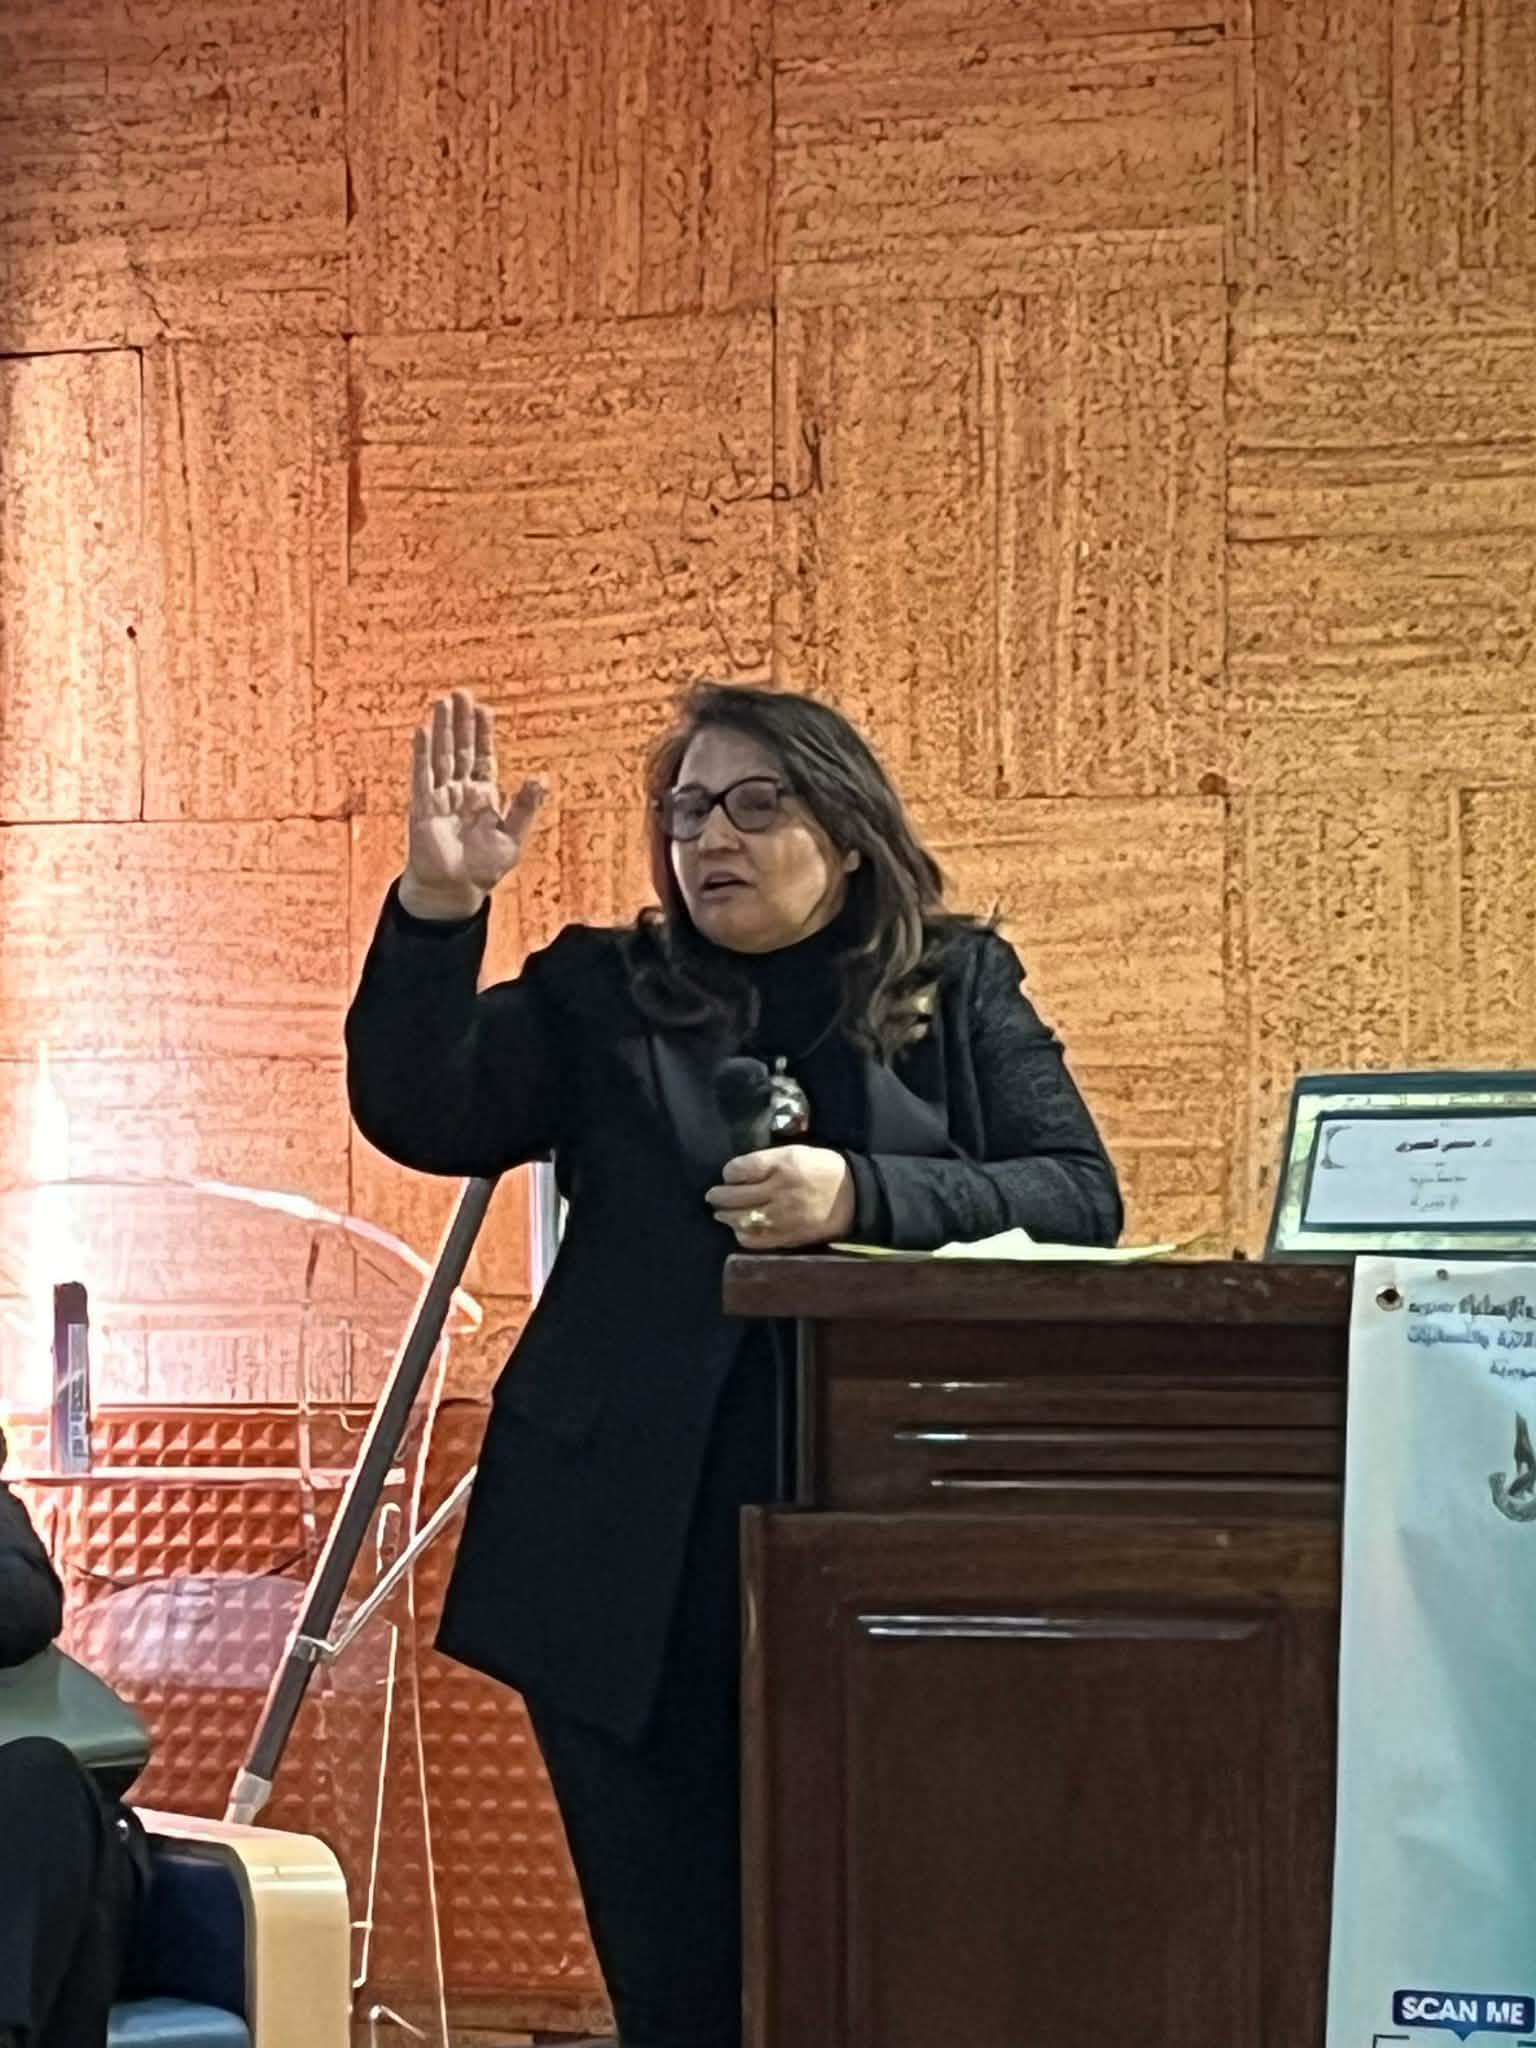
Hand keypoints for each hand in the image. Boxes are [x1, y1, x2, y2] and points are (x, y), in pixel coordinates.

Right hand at [400, 690, 546, 917]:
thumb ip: (525, 806)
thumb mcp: (513, 836)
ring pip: (441, 756)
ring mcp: (441, 797)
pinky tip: (422, 732)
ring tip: (442, 703)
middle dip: (461, 722)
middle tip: (460, 692)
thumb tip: (540, 777)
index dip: (484, 733)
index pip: (484, 756)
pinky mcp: (423, 808)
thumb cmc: (484, 867)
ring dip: (442, 730)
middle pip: (461, 749)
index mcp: (485, 795)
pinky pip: (422, 776)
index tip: (484, 708)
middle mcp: (461, 791)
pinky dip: (422, 755)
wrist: (455, 890)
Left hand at [706, 1144, 855, 1249]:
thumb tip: (738, 1172)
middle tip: (713, 1195)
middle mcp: (779, 1191)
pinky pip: (755, 1239)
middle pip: (734, 1196)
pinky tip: (739, 1228)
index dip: (728, 1172)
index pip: (739, 1169)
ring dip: (725, 1216)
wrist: (854, 1197)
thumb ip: (767, 1161)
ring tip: (721, 1213)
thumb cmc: (823, 1170)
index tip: (728, 1174)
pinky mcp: (787, 1236)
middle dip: (718, 1196)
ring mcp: (782, 1217)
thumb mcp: (797, 1152)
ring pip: (740, 1219)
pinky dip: (742, 1234)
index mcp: (782, 1164)